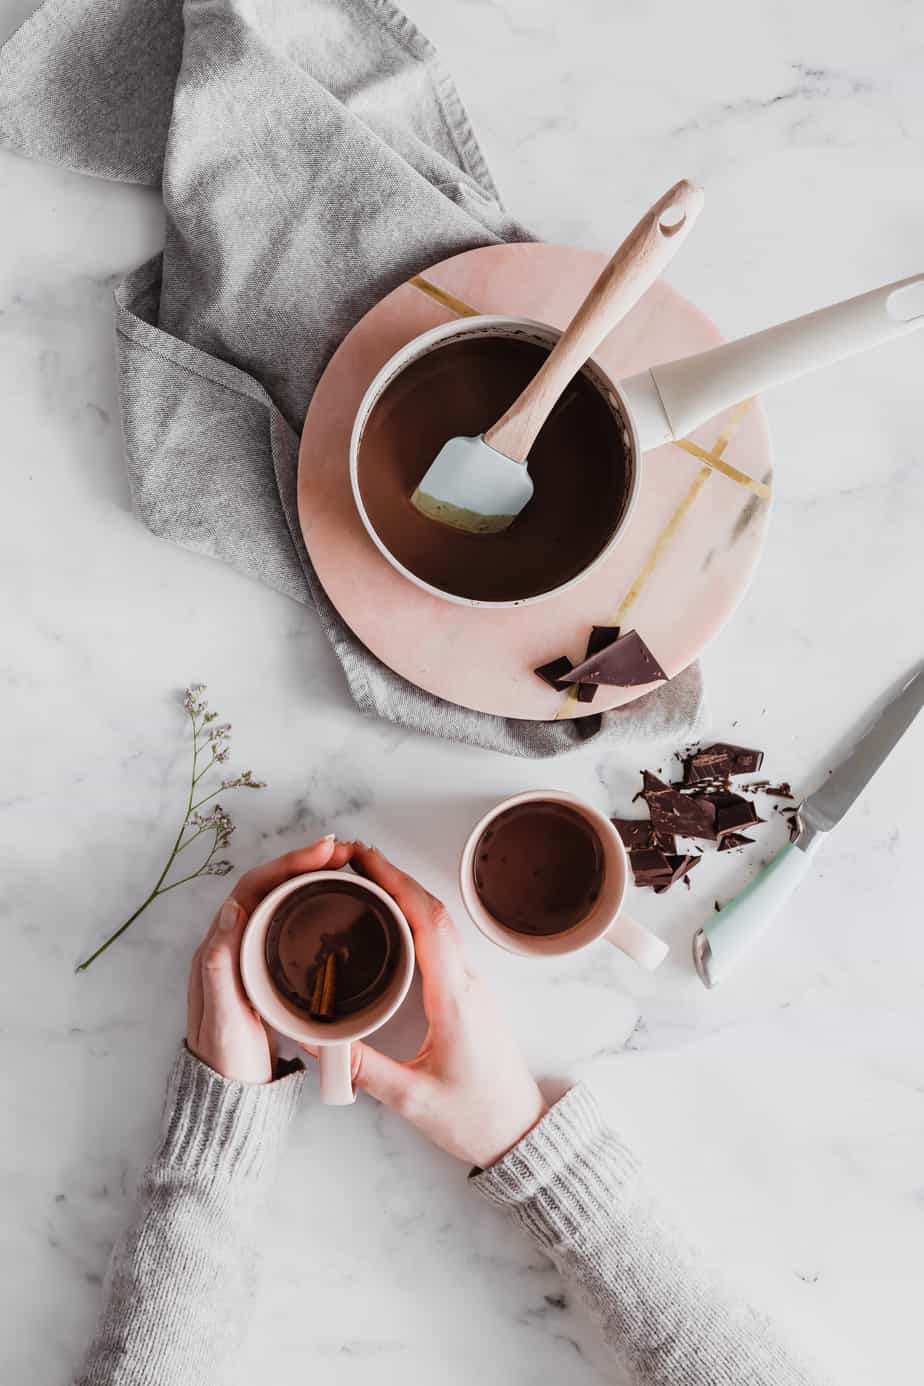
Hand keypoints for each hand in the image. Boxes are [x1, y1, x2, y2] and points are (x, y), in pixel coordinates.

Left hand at [187, 835, 354, 1083]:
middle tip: (341, 851)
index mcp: (219, 948)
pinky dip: (311, 903)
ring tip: (343, 865)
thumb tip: (231, 909)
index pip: (252, 889)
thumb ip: (222, 967)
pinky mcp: (267, 968)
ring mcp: (250, 954)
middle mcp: (232, 944)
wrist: (231, 1095)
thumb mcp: (223, 1017)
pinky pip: (288, 922)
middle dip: (302, 862)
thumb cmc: (226, 1059)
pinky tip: (333, 901)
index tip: (321, 853)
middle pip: (268, 887)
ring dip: (309, 878)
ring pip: (280, 901)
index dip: (286, 865)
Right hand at [320, 845, 547, 1167]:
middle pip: (432, 911)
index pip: (427, 923)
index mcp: (455, 998)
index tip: (363, 859)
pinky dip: (414, 917)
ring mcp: (472, 986)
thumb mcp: (412, 1099)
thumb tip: (317, 1042)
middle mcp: (468, 983)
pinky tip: (390, 919)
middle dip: (393, 876)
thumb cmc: (475, 1118)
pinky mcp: (470, 996)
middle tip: (350, 857)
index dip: (395, 883)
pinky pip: (442, 942)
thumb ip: (363, 1069)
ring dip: (404, 893)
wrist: (521, 1134)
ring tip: (363, 877)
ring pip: (440, 923)